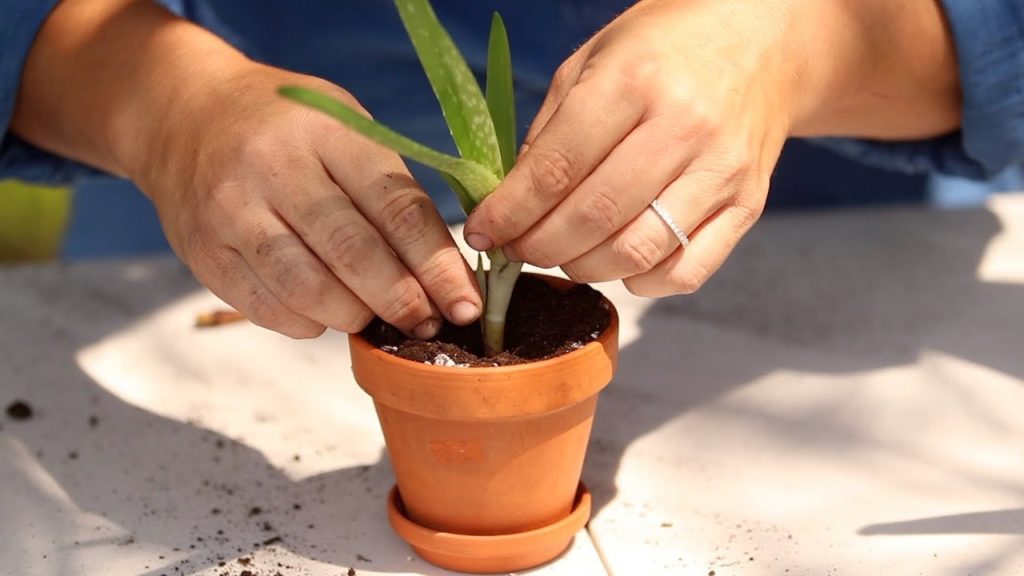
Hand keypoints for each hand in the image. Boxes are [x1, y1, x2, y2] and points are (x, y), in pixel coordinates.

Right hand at [136, 63, 481, 337]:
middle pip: (354, 253)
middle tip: (428, 325)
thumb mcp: (345, 130)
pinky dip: (308, 323)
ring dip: (356, 316)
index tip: (465, 303)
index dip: (437, 265)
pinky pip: (268, 309)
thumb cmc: (287, 129)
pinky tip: (325, 314)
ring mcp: (231, 212)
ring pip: (309, 290)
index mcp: (325, 133)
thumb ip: (391, 192)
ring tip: (377, 318)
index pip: (396, 207)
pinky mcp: (203, 253)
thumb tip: (443, 275)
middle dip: (402, 300)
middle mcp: (274, 168)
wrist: (184, 115)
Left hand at [463, 0, 958, 295]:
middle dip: (539, 248)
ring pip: (636, 253)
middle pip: (593, 218)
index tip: (482, 232)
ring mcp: (722, 171)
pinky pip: (685, 272)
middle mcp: (684, 127)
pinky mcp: (748, 205)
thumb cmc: (667, 47)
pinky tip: (619, 261)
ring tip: (563, 255)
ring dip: (583, 268)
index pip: (557, 169)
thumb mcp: (594, 60)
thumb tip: (511, 201)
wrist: (765, 43)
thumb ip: (550, 130)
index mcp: (635, 82)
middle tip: (518, 250)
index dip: (510, 212)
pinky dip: (641, 282)